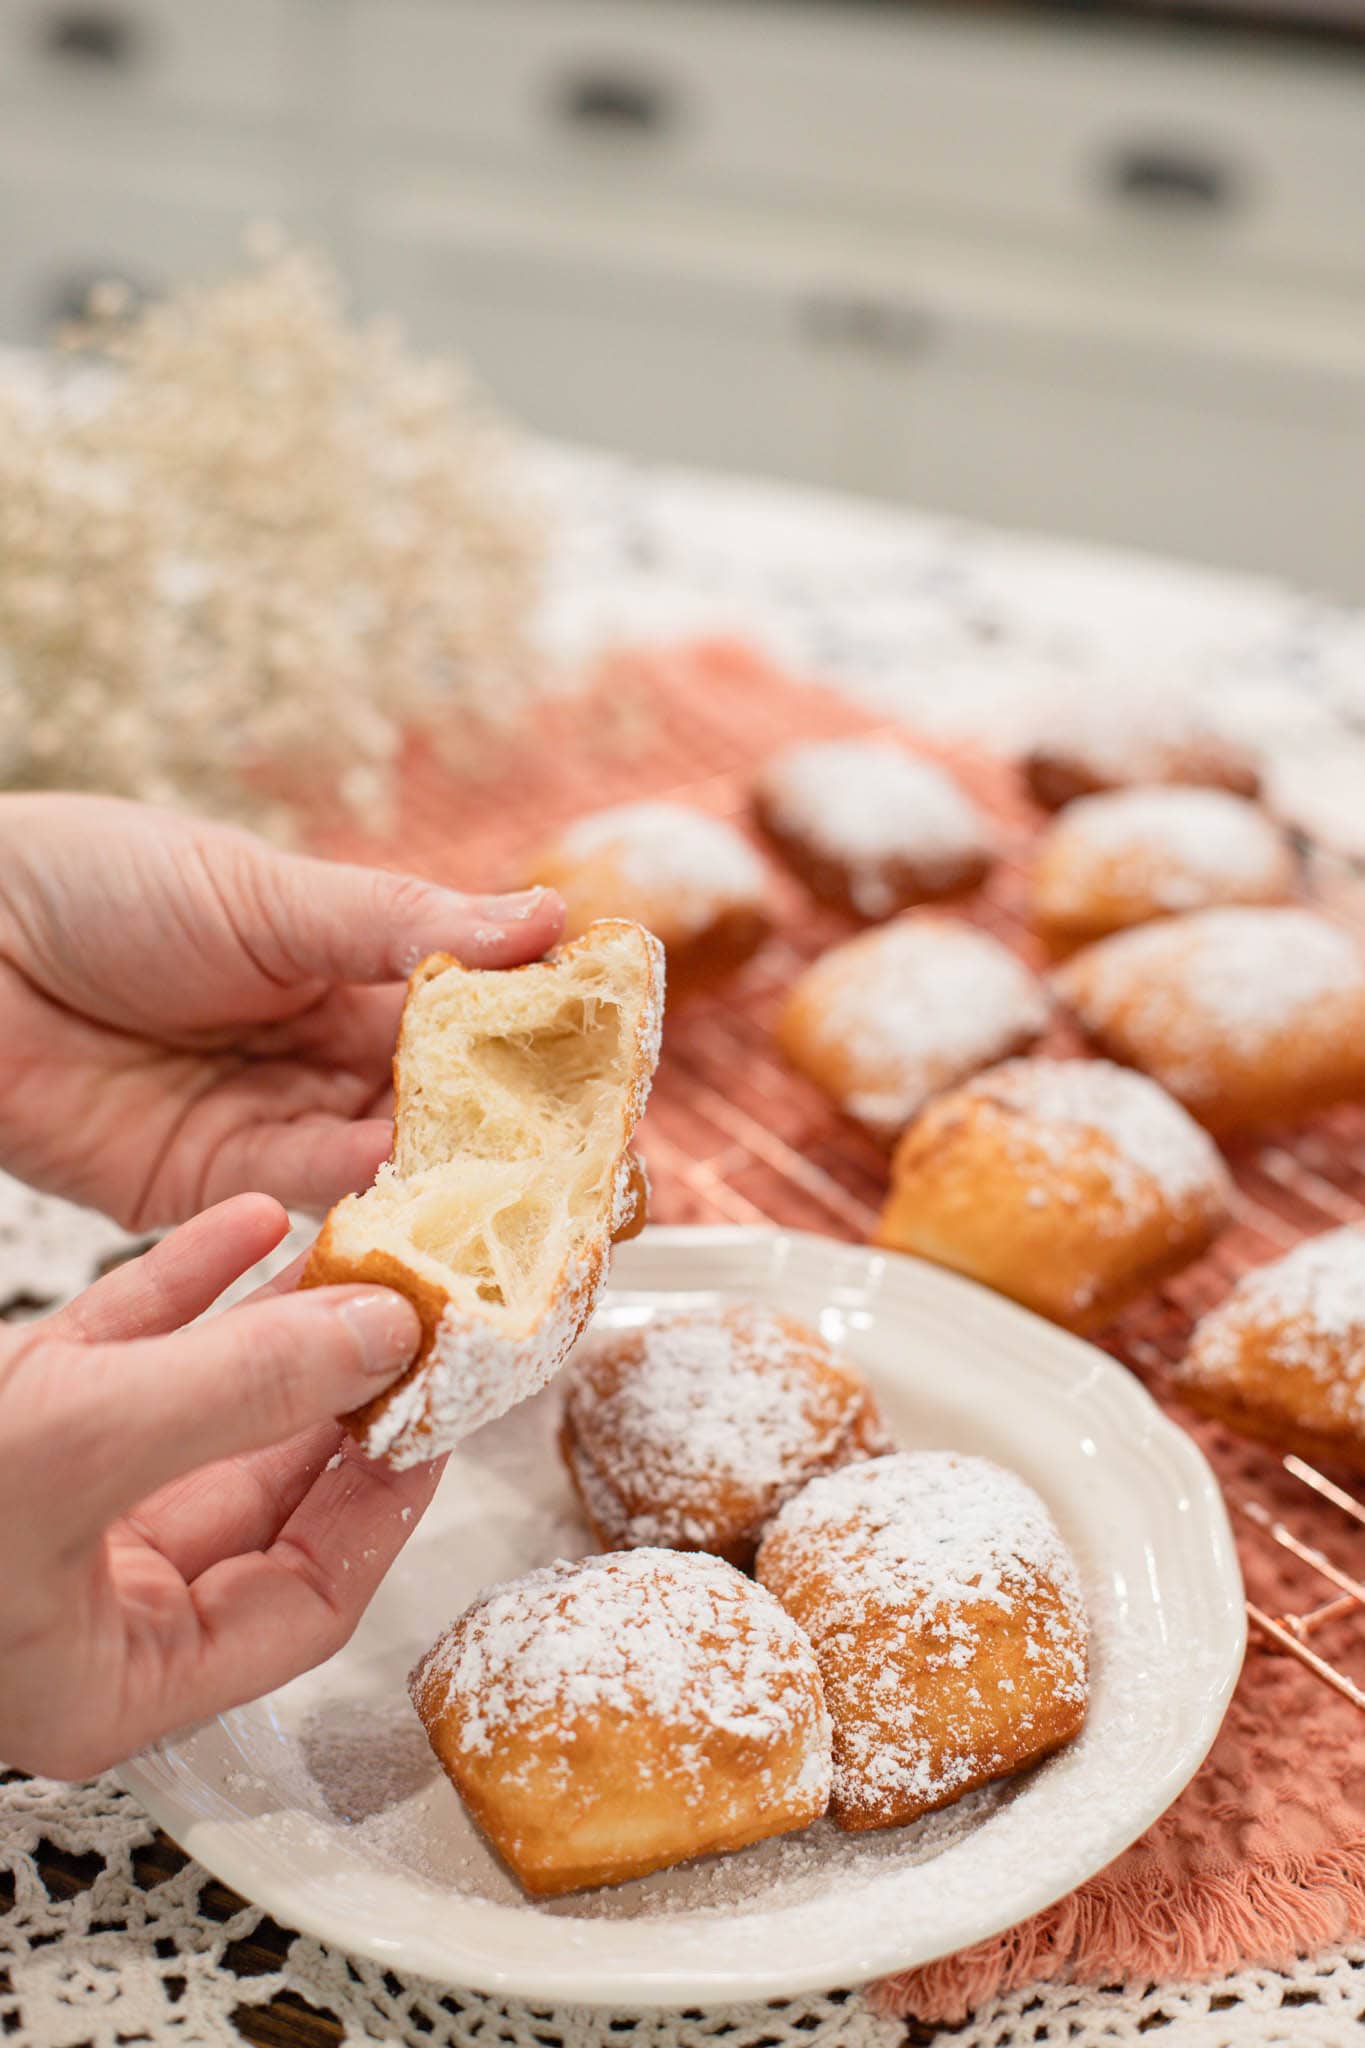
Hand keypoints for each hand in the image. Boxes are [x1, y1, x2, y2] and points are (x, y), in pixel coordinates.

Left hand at [0, 793, 563, 1226]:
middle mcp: (323, 1052)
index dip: (541, 1041)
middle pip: (444, 1104)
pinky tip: (428, 1206)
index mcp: (349, 967)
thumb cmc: (106, 883)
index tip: (618, 1067)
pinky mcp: (217, 1188)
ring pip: (391, 1162)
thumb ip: (406, 923)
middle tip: (599, 1164)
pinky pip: (310, 1206)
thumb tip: (550, 916)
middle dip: (516, 1131)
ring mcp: (273, 1123)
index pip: (471, 1014)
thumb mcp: (270, 894)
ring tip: (531, 1192)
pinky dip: (372, 1210)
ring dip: (456, 1180)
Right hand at [0, 1195, 440, 1778]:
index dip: (383, 1504)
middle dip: (332, 1394)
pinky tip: (237, 1227)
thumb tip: (382, 1335)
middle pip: (253, 1495)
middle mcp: (75, 1594)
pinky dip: (173, 1292)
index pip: (300, 1603)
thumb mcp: (74, 1450)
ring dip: (265, 1330)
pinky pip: (110, 1358)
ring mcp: (33, 1506)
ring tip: (348, 1252)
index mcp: (106, 1672)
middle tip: (416, 1315)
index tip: (440, 1410)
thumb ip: (236, 1395)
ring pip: (187, 1414)